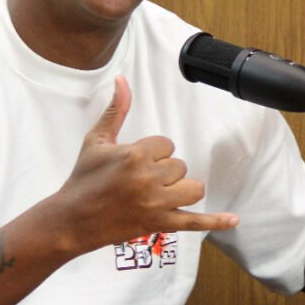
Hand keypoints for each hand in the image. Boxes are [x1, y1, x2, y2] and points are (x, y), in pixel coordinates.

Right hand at [50, 75, 237, 253]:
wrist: (71, 220)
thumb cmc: (82, 179)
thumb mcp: (96, 140)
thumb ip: (116, 110)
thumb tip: (122, 80)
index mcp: (135, 155)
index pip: (166, 144)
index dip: (152, 152)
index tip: (132, 163)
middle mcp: (148, 179)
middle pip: (179, 166)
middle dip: (162, 171)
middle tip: (136, 180)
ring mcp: (156, 204)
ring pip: (193, 188)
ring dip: (182, 188)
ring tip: (161, 191)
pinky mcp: (159, 224)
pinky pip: (194, 222)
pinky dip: (215, 221)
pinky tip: (233, 219)